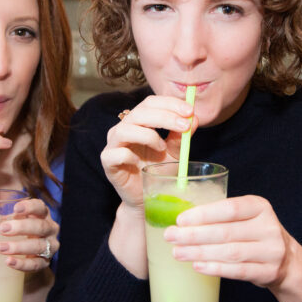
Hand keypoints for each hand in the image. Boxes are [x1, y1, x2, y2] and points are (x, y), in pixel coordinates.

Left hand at [0, 197, 58, 272]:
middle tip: (2, 229)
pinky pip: (36, 264)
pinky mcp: (46, 262)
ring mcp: (50, 246)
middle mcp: (50, 228)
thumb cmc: (17, 230)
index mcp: (42, 214)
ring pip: (39, 246)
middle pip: (40, 227)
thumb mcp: (12, 218)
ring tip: (0, 248)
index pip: (40, 207)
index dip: (30, 207)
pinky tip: (8, 261)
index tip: (15, 208)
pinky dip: (22, 264)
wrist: (28, 253)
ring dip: (19, 247)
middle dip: (21, 227)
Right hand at [100, 95, 195, 210]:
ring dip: (148, 136)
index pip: (150, 103)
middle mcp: (123, 129)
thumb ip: (181, 135)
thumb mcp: (174, 152)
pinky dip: (130, 155)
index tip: (190, 110)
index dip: (169, 103)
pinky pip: (115, 153)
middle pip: (139, 113)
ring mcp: (113, 144)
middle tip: (184, 125)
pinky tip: (140, 163)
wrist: (145, 198)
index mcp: (138, 122)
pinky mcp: (107, 162)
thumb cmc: (158, 171)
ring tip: (162, 148)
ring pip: (125, 130)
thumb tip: (194, 118)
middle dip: (164, 116)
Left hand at [163, 195, 301, 301]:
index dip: (204, 214)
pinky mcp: (268, 272)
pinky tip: (198, 266)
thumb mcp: (247, 217)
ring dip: (200, 253)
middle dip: (194, 235)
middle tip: (171, 237)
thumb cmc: (255, 234)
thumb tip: (182, 221)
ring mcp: (271, 251)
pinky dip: (215, 268)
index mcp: (260, 206)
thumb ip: (222, 216)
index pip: (230, 208)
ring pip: (230, 252)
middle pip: (226, 232)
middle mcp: (268, 227)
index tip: (180, 220)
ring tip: (178, 253)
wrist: (287, 260)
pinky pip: (238, 271)